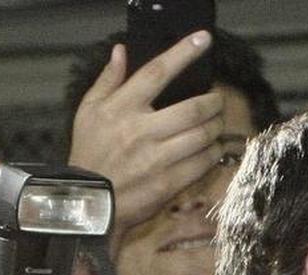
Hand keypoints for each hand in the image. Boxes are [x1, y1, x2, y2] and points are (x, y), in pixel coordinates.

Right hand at [69, 31, 225, 241]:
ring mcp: (156, 158)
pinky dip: (212, 154)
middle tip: (218, 99)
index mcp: (122, 107)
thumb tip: (120, 51)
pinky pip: (200, 164)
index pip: (158, 71)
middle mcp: (142, 130)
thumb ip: (108, 80)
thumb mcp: (89, 111)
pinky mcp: (168, 183)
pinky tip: (214, 148)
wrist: (90, 202)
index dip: (183, 52)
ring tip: (218, 123)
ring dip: (216, 128)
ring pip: (201, 137)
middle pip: (191, 109)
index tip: (202, 39)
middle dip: (213, 102)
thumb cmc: (90, 153)